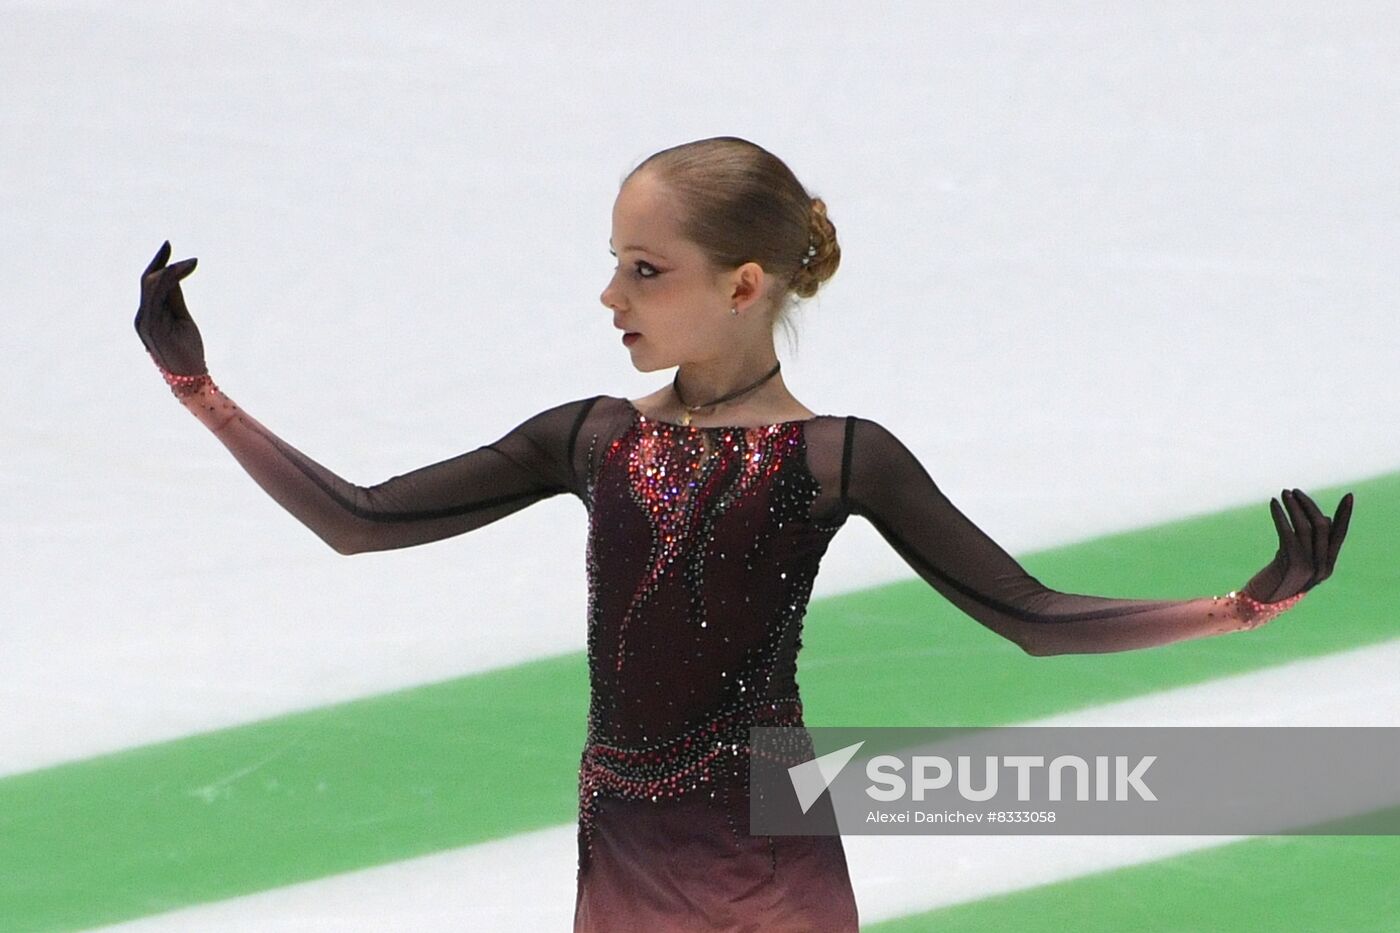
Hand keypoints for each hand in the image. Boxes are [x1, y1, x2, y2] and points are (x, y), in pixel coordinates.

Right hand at [134, 240, 205, 375]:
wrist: (190, 379)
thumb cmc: (188, 351)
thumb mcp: (182, 318)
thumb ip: (175, 298)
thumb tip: (174, 275)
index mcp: (148, 315)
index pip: (149, 284)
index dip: (157, 264)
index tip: (168, 247)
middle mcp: (142, 317)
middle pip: (147, 281)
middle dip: (159, 262)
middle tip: (170, 245)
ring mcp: (145, 322)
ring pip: (152, 286)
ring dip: (171, 270)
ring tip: (191, 262)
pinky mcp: (153, 326)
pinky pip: (158, 296)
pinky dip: (170, 280)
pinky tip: (182, 270)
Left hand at [1242, 489, 1352, 602]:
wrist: (1257, 606)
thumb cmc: (1276, 581)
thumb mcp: (1297, 561)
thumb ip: (1311, 544)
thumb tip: (1324, 518)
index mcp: (1327, 566)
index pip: (1340, 535)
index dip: (1344, 515)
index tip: (1348, 496)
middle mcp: (1322, 567)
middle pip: (1322, 527)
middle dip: (1308, 506)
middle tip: (1293, 491)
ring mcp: (1308, 566)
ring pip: (1306, 527)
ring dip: (1294, 507)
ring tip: (1283, 494)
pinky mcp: (1292, 564)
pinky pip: (1288, 533)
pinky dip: (1281, 515)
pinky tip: (1273, 504)